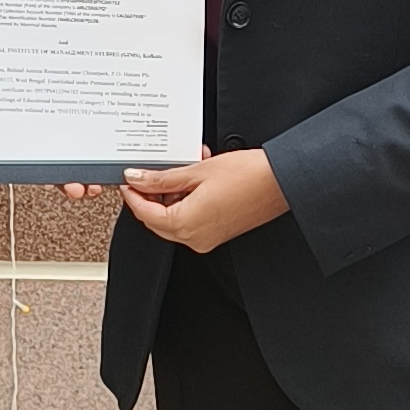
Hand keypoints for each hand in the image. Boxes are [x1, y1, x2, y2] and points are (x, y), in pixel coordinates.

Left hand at [118, 146, 288, 252]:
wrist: (280, 182)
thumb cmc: (247, 176)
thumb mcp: (197, 171)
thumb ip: (162, 178)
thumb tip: (137, 178)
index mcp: (185, 224)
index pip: (145, 212)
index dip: (133, 194)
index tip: (128, 179)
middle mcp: (194, 238)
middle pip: (156, 220)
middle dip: (150, 196)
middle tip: (148, 174)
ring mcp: (206, 239)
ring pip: (173, 220)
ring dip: (171, 196)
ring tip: (181, 169)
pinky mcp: (217, 234)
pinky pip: (190, 222)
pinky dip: (186, 203)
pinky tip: (194, 181)